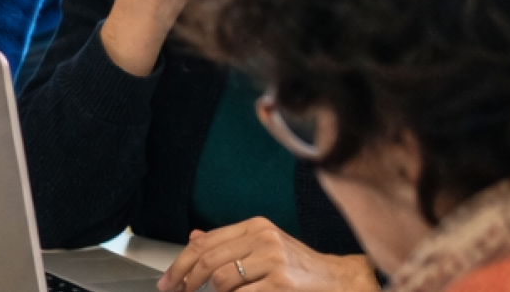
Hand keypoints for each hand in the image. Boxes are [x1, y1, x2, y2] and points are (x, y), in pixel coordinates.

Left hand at [159, 218, 379, 291]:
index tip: (168, 280)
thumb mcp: (265, 246)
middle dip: (186, 280)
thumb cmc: (300, 266)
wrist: (340, 281)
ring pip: (222, 281)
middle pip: (207, 261)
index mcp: (256, 226)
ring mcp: (274, 261)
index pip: (205, 242)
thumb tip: (194, 239)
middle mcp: (264, 239)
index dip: (180, 263)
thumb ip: (230, 243)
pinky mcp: (282, 284)